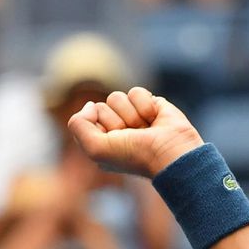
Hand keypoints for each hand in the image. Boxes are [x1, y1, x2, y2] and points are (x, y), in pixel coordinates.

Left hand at [67, 87, 204, 178]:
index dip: (99, 127)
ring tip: (143, 129)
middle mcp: (114, 129)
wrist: (170, 153)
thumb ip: (78, 124)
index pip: (85, 119)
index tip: (114, 142)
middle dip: (115, 121)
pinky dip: (144, 106)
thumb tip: (90, 105)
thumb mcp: (94, 148)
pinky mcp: (149, 104)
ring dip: (130, 115)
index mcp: (99, 142)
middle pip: (100, 106)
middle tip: (131, 137)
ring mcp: (132, 116)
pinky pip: (135, 92)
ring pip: (116, 97)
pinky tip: (154, 120)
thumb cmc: (133, 156)